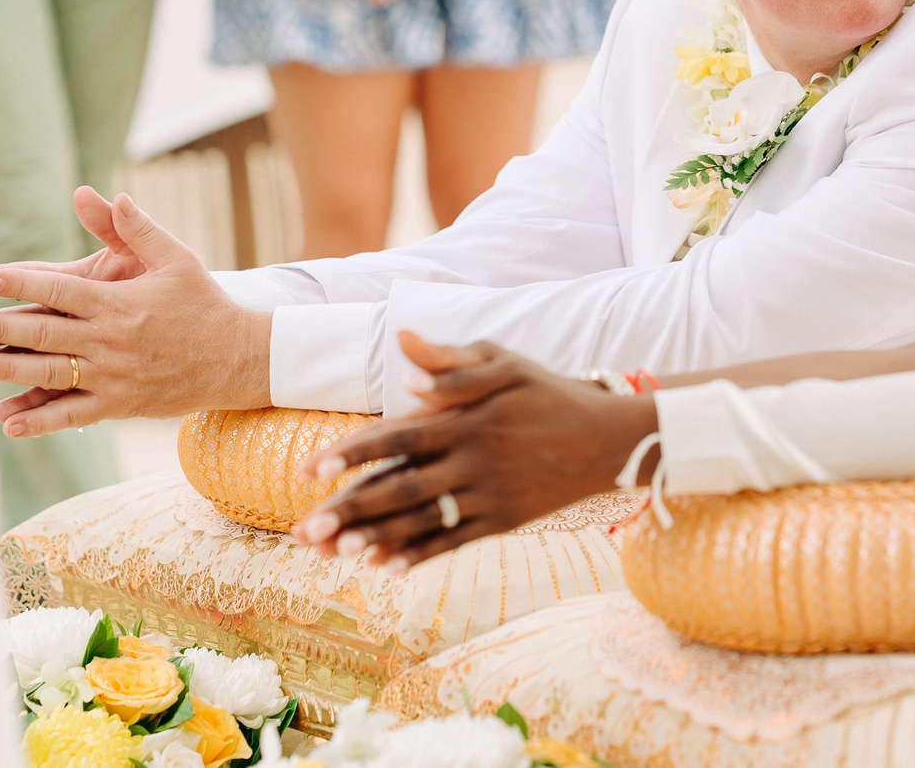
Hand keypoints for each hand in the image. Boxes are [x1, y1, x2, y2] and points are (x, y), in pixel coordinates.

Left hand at [0, 188, 271, 435]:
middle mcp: (111, 340)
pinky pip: (72, 414)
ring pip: (49, 375)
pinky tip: (6, 421)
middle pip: (44, 333)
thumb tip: (105, 194)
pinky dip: (39, 420)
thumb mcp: (175, 258)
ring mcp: (114, 376)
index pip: (58, 289)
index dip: (15, 283)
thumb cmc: (204, 303)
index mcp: (119, 302)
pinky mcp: (120, 405)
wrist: (238, 358)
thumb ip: (135, 229)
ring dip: (5, 373)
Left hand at [287, 332, 655, 569]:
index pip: (399, 438)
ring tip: (329, 553)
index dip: (352, 453)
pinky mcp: (503, 521)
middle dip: (349, 510)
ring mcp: (490, 497)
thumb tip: (403, 349)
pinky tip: (382, 566)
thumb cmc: (550, 392)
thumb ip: (450, 362)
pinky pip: (453, 542)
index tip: (309, 469)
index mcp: (469, 420)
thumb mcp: (505, 362)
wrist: (611, 440)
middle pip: (401, 490)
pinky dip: (417, 555)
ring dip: (373, 539)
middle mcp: (475, 462)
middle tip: (303, 531)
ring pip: (422, 523)